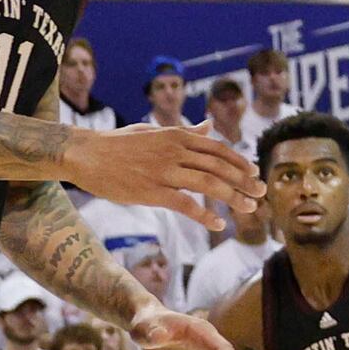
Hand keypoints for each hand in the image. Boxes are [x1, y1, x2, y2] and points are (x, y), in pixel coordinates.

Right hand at [63, 121, 261, 233]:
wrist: (86, 154)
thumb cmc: (119, 143)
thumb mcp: (154, 131)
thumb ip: (184, 131)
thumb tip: (208, 126)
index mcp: (177, 135)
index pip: (217, 148)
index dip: (238, 161)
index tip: (254, 173)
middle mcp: (175, 151)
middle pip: (219, 166)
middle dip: (244, 181)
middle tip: (261, 193)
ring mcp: (164, 171)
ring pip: (208, 184)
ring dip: (233, 197)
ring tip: (249, 209)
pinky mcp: (152, 191)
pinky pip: (185, 204)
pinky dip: (204, 214)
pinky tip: (218, 224)